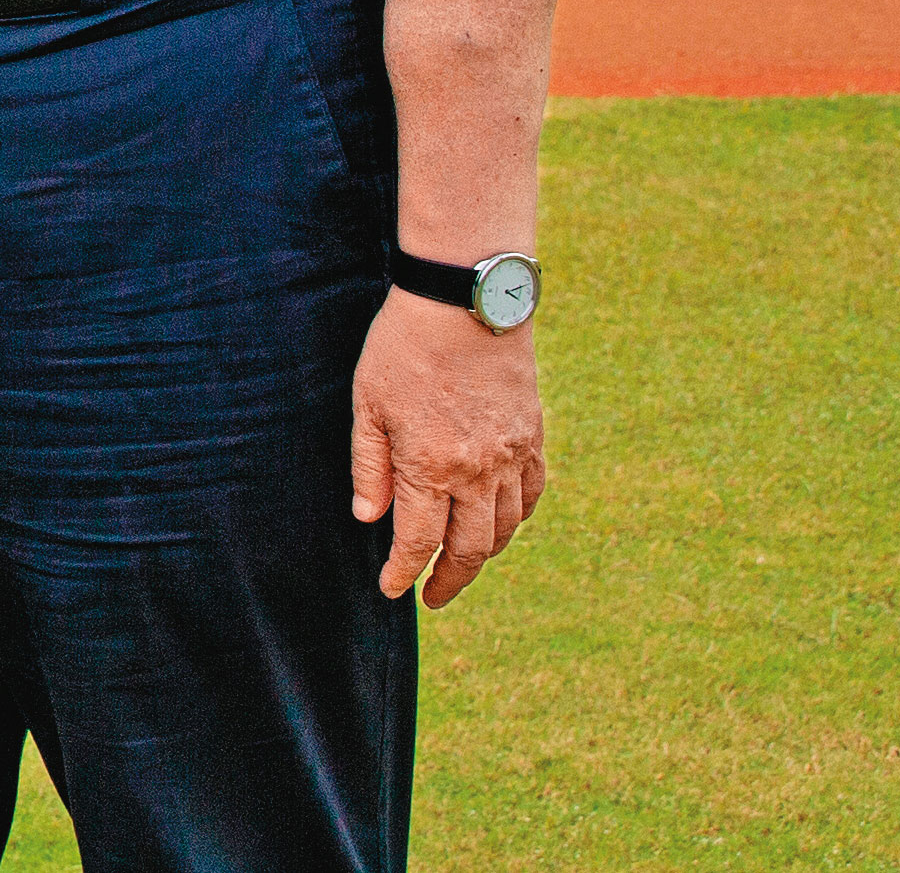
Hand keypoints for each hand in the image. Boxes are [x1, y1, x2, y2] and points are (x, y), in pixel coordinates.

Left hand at [349, 290, 546, 606]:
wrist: (465, 302)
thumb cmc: (404, 348)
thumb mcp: (367, 404)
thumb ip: (369, 467)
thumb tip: (368, 520)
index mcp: (429, 465)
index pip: (418, 541)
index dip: (404, 572)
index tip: (393, 590)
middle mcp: (477, 471)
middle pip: (468, 548)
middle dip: (449, 580)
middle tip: (432, 597)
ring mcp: (511, 456)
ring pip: (503, 528)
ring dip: (481, 555)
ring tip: (460, 564)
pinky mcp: (533, 437)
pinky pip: (531, 495)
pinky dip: (515, 519)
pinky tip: (499, 524)